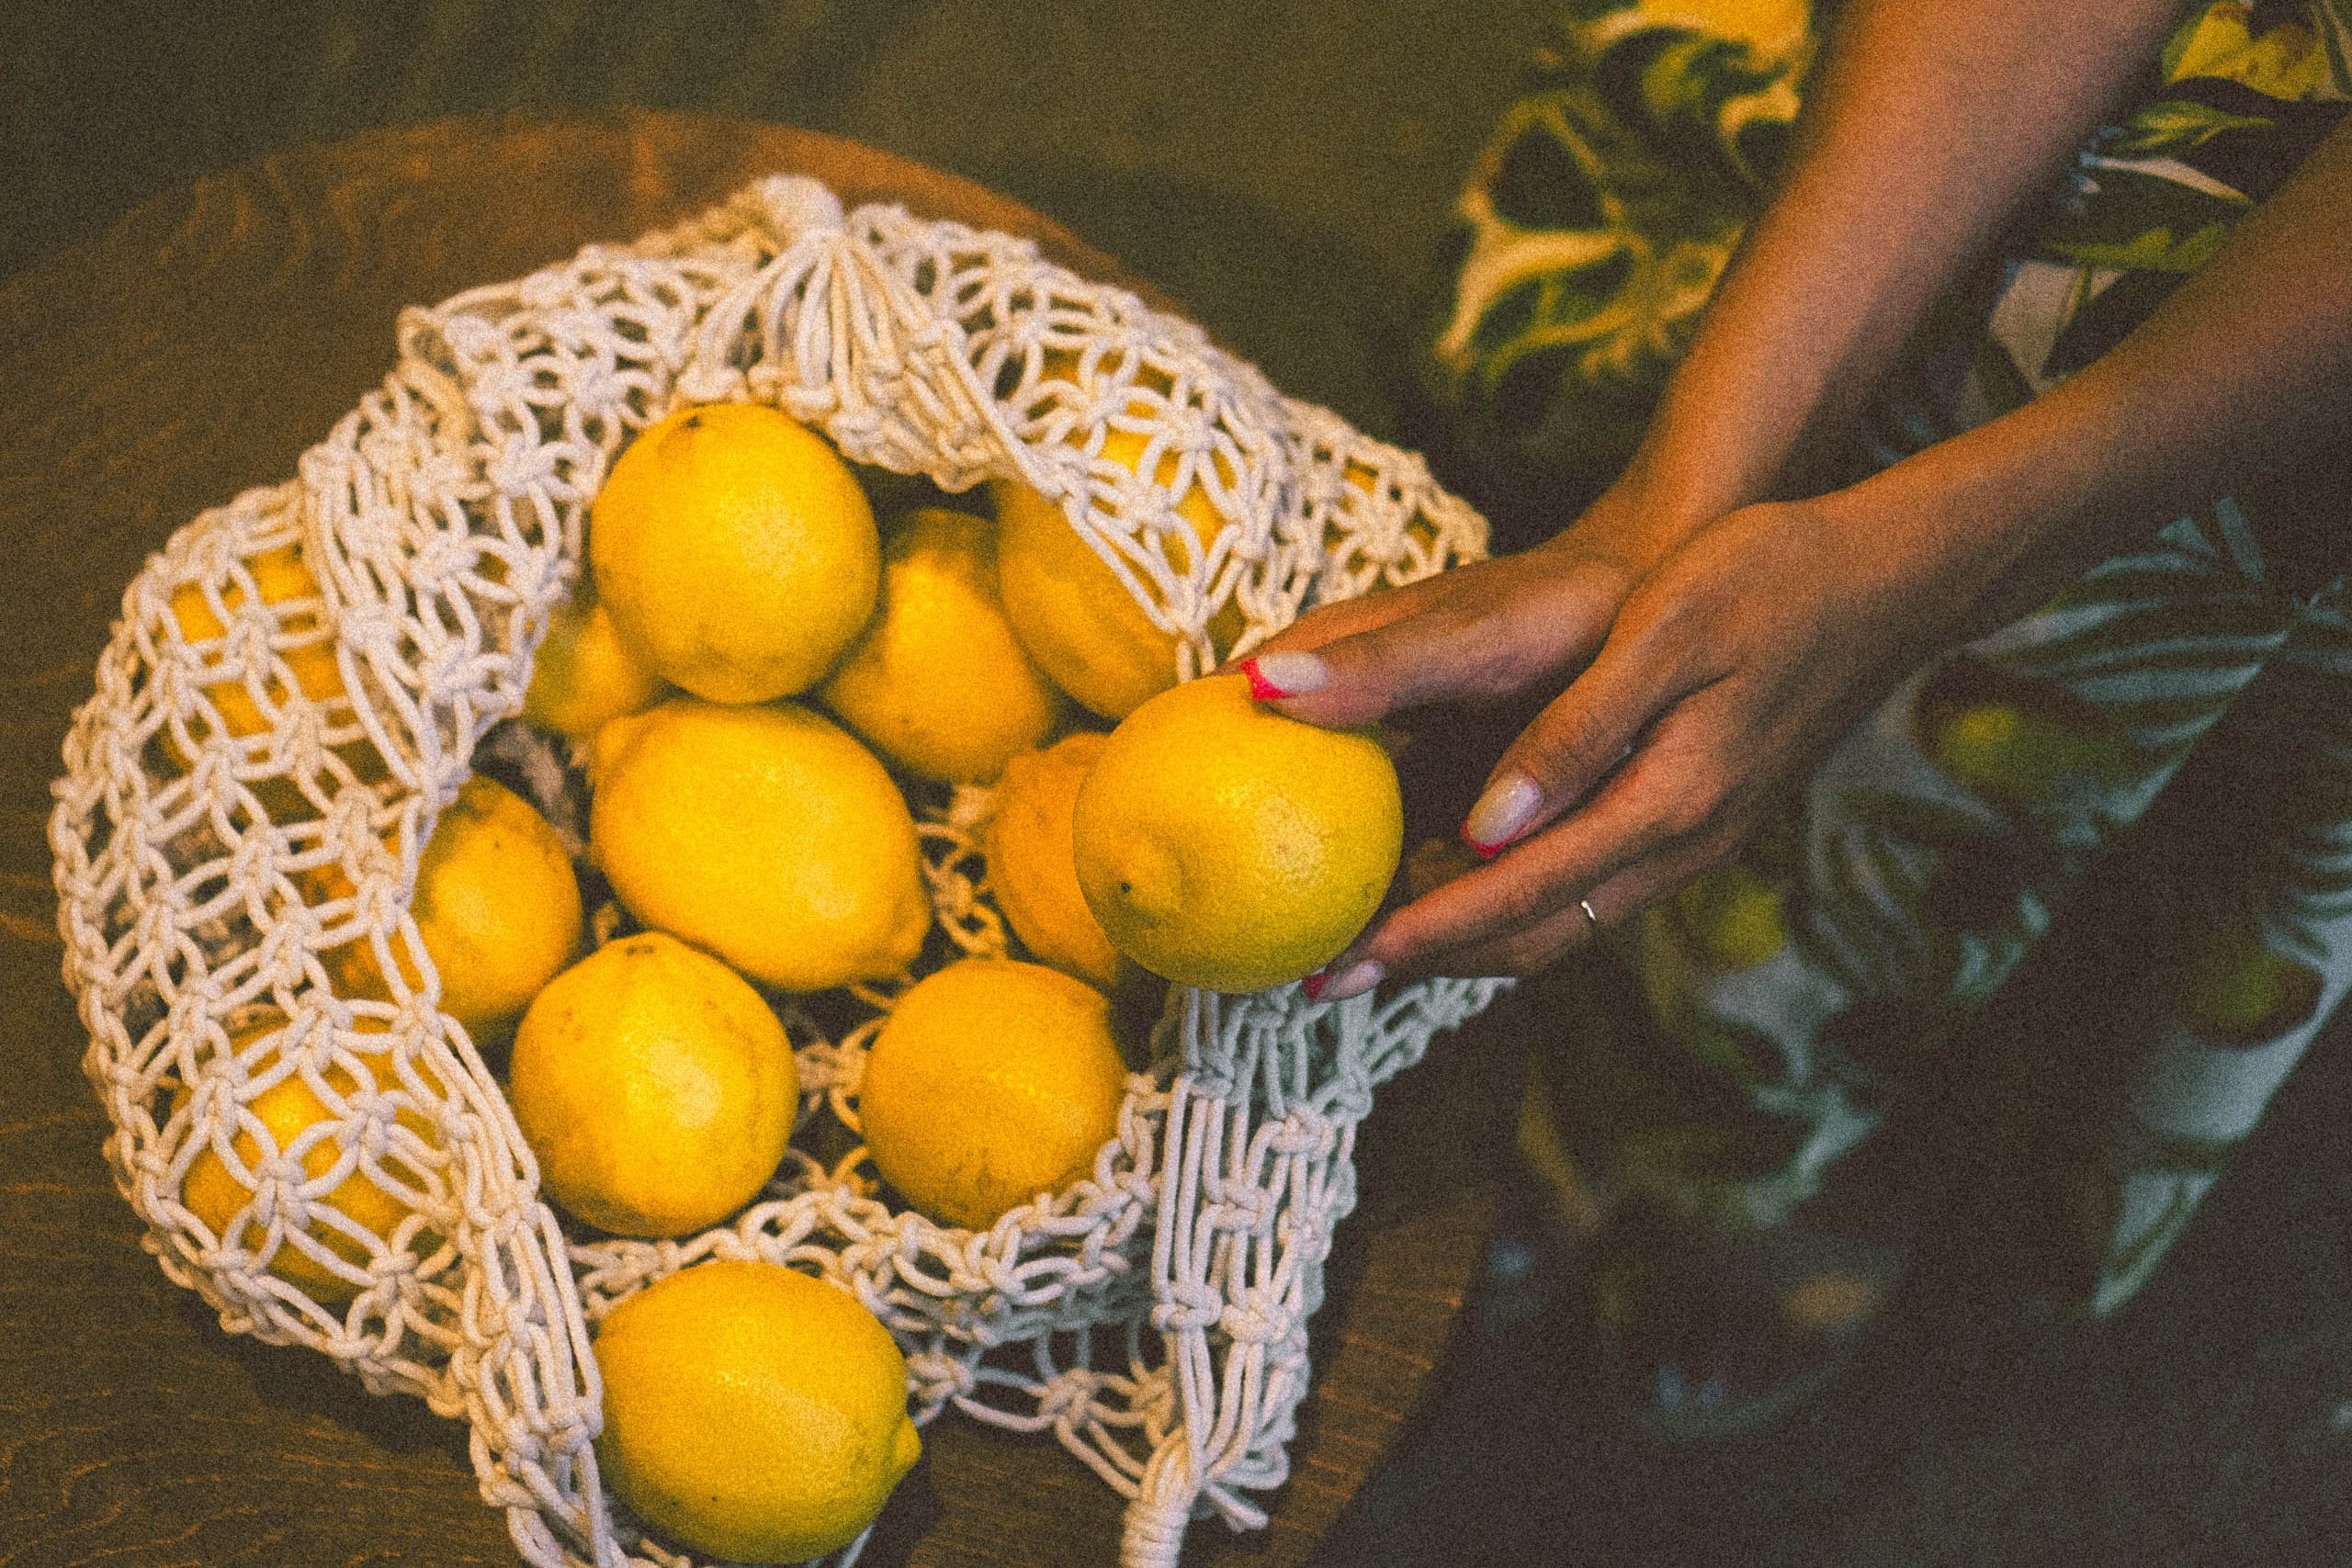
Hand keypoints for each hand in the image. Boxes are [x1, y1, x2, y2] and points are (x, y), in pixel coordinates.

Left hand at [1247, 491, 1960, 998]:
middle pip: (1531, 938)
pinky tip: (1461, 878)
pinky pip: (1587, 888)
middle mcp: (1678, 845)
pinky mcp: (1696, 818)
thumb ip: (1573, 736)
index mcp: (1663, 805)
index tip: (1335, 965)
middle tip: (1327, 975)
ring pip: (1559, 923)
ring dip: (1466, 942)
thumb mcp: (1666, 634)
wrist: (1890, 577)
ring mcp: (1693, 841)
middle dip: (1425, 963)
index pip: (1514, 900)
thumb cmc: (1770, 579)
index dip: (1418, 939)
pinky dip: (1514, 902)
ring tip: (1375, 944)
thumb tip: (1483, 832)